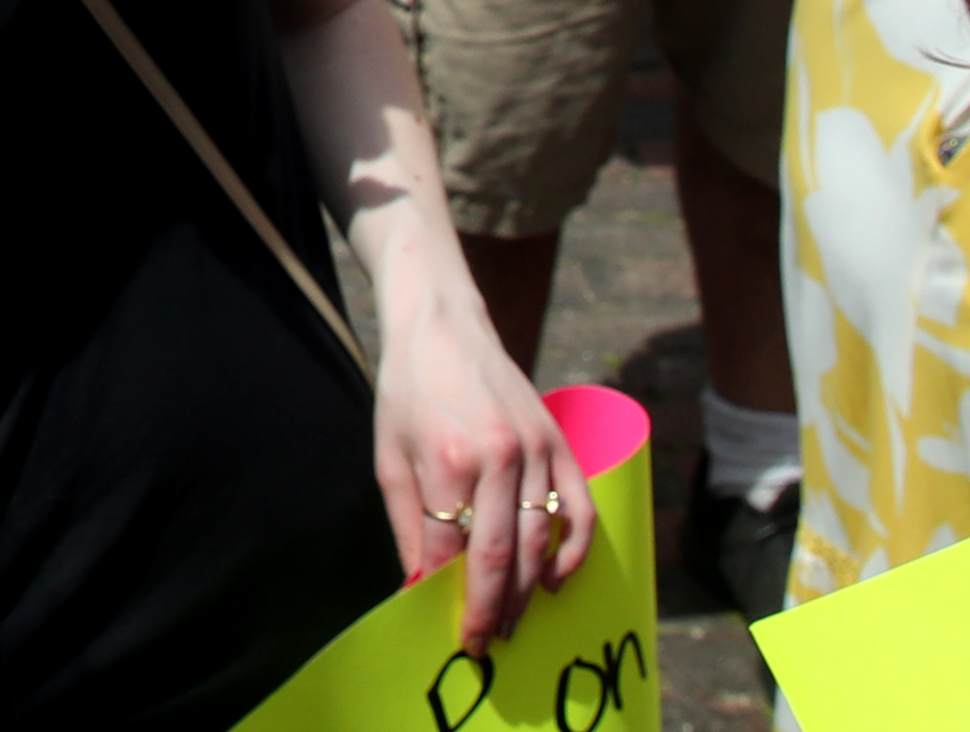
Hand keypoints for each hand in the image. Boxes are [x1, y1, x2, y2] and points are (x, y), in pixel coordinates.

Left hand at [373, 314, 589, 649]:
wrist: (443, 325)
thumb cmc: (408, 392)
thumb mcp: (389, 457)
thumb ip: (408, 524)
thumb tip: (418, 588)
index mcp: (447, 459)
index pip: (451, 551)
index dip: (450, 600)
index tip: (451, 634)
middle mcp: (498, 456)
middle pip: (500, 555)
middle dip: (491, 609)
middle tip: (484, 644)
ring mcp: (535, 449)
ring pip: (539, 541)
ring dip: (528, 592)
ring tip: (511, 624)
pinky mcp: (559, 443)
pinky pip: (580, 509)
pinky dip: (574, 551)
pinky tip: (556, 580)